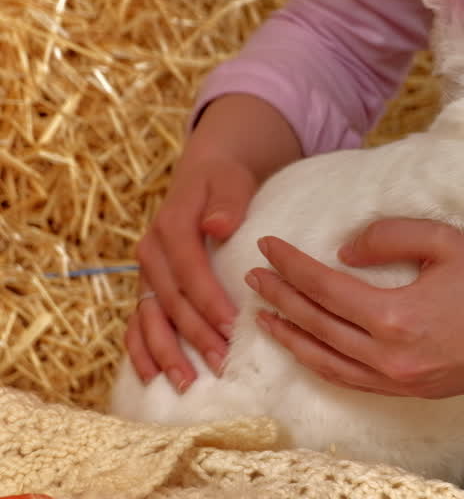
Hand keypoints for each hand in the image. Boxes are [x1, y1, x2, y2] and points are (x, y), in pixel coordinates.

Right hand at [126, 93, 300, 391]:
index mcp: (172, 227)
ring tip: (185, 383)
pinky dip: (141, 350)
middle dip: (195, 336)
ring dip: (165, 352)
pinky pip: (137, 322)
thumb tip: (218, 225)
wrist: (203, 175)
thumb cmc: (224, 181)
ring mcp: (145, 272)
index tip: (230, 328)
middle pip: (172, 301)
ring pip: (150, 318)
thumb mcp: (231, 181)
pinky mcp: (147, 287)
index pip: (190, 271)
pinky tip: (151, 376)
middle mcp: (151, 253)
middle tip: (220, 365)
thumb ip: (228, 202)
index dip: (209, 301)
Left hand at [247, 220, 463, 398]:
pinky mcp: (414, 389)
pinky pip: (352, 379)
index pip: (323, 289)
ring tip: (263, 316)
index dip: (291, 266)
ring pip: (327, 361)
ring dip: (291, 337)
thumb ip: (388, 236)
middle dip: (280, 299)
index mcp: (395, 317)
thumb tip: (344, 251)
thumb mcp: (445, 240)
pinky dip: (321, 363)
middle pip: (317, 326)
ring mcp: (401, 379)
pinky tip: (309, 348)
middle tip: (252, 275)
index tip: (267, 246)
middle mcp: (390, 357)